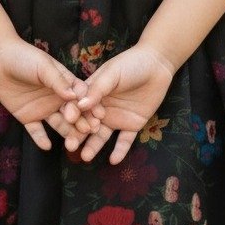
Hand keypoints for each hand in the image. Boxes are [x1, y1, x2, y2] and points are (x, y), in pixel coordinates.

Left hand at [0, 37, 91, 151]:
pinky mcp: (28, 117)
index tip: (99, 116)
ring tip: (73, 144)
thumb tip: (75, 97)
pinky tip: (46, 146)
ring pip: (58, 124)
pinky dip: (41, 138)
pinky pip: (36, 130)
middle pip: (73, 114)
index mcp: (65, 84)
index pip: (81, 97)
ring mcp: (44, 109)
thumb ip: (58, 81)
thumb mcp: (44, 66)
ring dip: (66, 133)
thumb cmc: (25, 57)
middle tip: (89, 132)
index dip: (90, 106)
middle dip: (82, 123)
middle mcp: (58, 99)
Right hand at [71, 43, 177, 163]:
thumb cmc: (130, 64)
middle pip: (86, 124)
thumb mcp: (112, 73)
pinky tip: (113, 160)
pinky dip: (120, 150)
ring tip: (86, 157)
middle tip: (70, 147)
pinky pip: (125, 140)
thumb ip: (97, 89)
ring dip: (94, 146)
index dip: (72, 114)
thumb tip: (80, 105)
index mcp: (92, 94)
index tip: (68, 121)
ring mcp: (116, 118)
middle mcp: (101, 108)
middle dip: (77, 135)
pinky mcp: (132, 125)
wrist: (157, 65)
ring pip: (102, 136)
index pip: (78, 107)